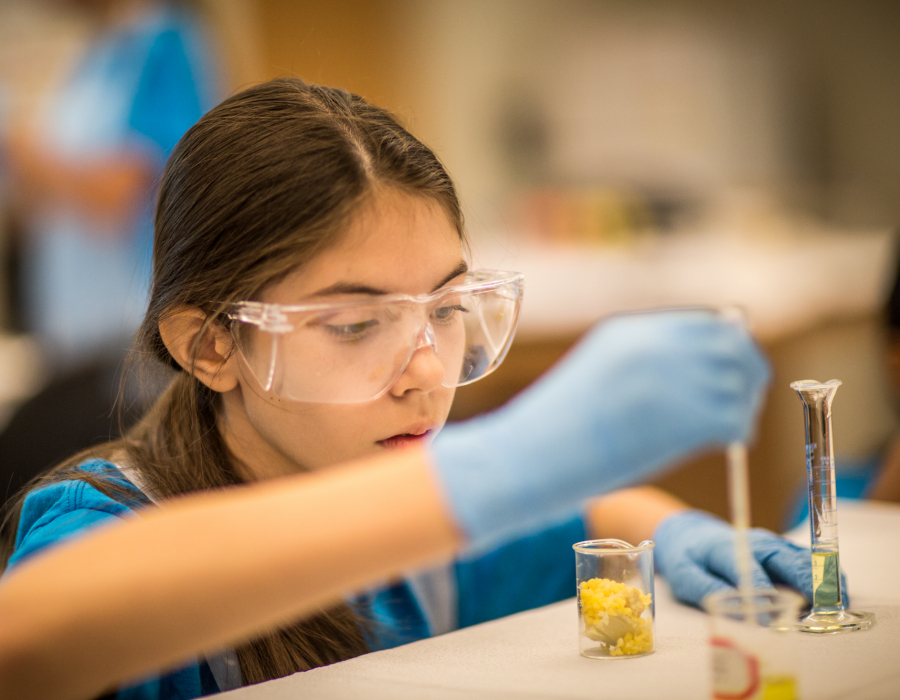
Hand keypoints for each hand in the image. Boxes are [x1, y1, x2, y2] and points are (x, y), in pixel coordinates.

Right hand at [430, 310, 770, 549]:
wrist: (525, 458)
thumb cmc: (556, 429)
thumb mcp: (598, 373)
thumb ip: (645, 362)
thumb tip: (703, 372)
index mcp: (630, 330)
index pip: (708, 324)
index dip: (732, 349)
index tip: (738, 372)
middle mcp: (651, 345)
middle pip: (732, 347)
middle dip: (747, 374)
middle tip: (745, 403)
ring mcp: (665, 379)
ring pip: (738, 383)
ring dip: (743, 406)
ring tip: (731, 430)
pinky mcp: (676, 419)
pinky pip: (733, 418)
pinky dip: (738, 432)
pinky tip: (728, 444)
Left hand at [653, 510, 848, 607]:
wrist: (691, 534)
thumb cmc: (687, 558)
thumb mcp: (684, 575)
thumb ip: (706, 589)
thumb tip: (733, 610)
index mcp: (726, 548)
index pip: (748, 567)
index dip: (762, 591)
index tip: (774, 616)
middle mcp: (754, 543)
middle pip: (784, 558)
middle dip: (805, 580)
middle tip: (823, 606)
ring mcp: (771, 544)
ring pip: (800, 558)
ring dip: (820, 578)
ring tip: (836, 602)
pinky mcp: (781, 550)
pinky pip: (805, 560)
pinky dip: (822, 573)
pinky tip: (835, 591)